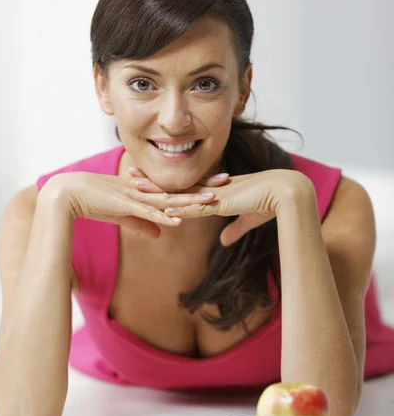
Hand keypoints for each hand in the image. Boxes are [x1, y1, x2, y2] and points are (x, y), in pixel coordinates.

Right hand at [40, 171, 219, 238]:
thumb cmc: (95, 202)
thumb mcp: (124, 214)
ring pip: (167, 199)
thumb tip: (162, 233)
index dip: (197, 186)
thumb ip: (143, 223)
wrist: (69, 194)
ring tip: (210, 201)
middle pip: (179, 188)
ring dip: (189, 200)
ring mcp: (135, 196)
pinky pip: (146, 211)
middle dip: (203, 186)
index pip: (176, 187)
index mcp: (145, 189)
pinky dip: (162, 215)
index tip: (217, 184)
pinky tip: (177, 219)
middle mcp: (143, 189)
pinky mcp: (123, 205)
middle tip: (228, 181)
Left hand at [132, 169, 312, 245]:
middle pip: (174, 186)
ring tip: (134, 188)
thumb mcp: (248, 220)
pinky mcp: (221, 203)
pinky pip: (194, 207)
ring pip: (178, 194)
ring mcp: (214, 195)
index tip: (148, 180)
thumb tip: (223, 241)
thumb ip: (234, 229)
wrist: (286, 193)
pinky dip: (177, 209)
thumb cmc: (271, 204)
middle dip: (151, 182)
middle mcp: (210, 190)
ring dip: (156, 192)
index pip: (183, 188)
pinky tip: (160, 209)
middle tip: (129, 174)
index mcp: (215, 191)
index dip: (164, 185)